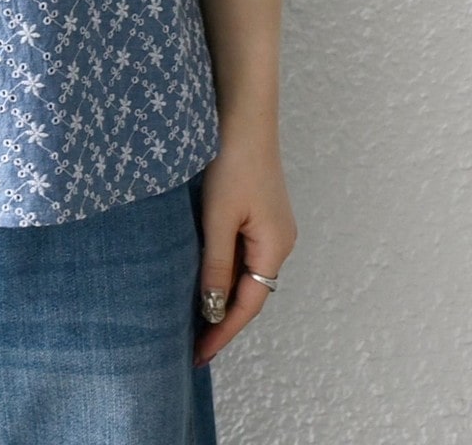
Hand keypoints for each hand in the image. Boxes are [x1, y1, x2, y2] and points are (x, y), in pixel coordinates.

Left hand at [193, 126, 296, 367]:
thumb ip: (216, 264)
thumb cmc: (232, 162)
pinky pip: (242, 253)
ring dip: (223, 296)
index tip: (198, 356)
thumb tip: (212, 309)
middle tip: (192, 345)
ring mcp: (270, 225)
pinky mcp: (259, 211)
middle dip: (223, 320)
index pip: (248, 305)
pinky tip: (205, 277)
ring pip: (246, 273)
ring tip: (194, 320)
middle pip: (251, 292)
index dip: (223, 332)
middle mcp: (279, 241)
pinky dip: (224, 271)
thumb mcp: (218, 217)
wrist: (243, 115)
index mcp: (274, 246)